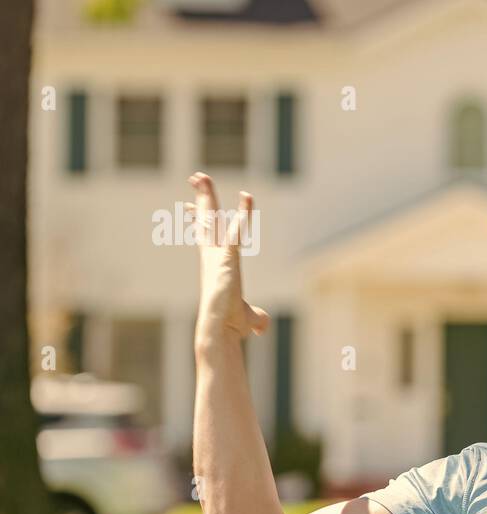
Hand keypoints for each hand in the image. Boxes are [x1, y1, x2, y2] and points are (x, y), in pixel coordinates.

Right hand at [188, 172, 268, 343]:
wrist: (221, 330)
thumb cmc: (231, 326)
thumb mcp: (249, 320)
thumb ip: (258, 319)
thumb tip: (263, 328)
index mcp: (214, 264)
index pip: (206, 236)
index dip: (199, 220)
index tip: (190, 207)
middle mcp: (212, 256)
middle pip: (206, 220)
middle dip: (202, 197)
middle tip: (196, 176)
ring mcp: (217, 256)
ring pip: (212, 220)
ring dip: (208, 196)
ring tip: (202, 176)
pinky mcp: (227, 260)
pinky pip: (236, 232)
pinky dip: (243, 214)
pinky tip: (247, 197)